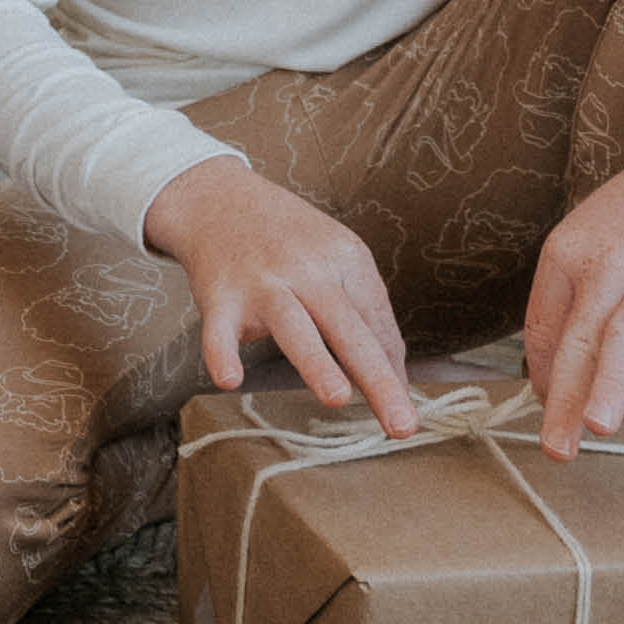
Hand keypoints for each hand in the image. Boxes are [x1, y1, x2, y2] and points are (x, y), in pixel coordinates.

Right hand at [145, 157, 416, 436]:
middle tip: (402, 424)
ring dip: (315, 360)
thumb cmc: (287, 239)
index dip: (393, 371)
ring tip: (338, 397)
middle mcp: (307, 269)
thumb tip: (396, 374)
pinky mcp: (219, 296)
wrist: (217, 199)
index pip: (377, 322)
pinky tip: (229, 378)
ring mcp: (262, 282)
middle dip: (377, 377)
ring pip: (293, 325)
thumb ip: (365, 310)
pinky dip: (221, 353)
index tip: (406, 413)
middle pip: (348, 327)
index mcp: (345, 259)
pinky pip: (218, 330)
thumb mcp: (336, 256)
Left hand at [525, 149, 623, 459]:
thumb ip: (565, 303)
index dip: (542, 375)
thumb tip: (549, 376)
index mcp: (564, 256)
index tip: (547, 410)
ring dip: (610, 385)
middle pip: (577, 342)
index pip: (543, 328)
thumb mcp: (581, 243)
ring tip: (598, 429)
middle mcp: (604, 268)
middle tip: (556, 449)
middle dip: (563, 400)